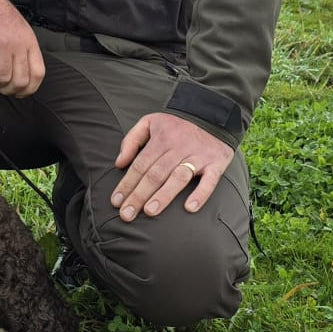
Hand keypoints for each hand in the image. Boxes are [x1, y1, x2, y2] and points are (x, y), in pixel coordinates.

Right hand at [0, 0, 45, 96]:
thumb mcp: (18, 28)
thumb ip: (23, 48)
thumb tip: (23, 73)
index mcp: (29, 40)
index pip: (38, 73)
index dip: (30, 89)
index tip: (20, 92)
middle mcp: (18, 43)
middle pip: (20, 81)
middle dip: (9, 90)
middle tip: (0, 86)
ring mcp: (2, 43)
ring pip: (2, 79)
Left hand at [111, 112, 232, 221]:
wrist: (212, 117)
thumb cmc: (176, 126)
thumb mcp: (150, 122)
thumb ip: (131, 140)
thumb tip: (119, 163)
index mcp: (161, 139)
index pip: (140, 165)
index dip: (127, 184)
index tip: (116, 202)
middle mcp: (179, 148)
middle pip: (156, 174)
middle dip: (139, 195)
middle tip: (127, 214)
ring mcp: (198, 156)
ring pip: (178, 177)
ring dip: (164, 195)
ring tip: (150, 212)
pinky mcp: (216, 163)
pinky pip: (209, 180)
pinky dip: (200, 194)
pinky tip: (190, 207)